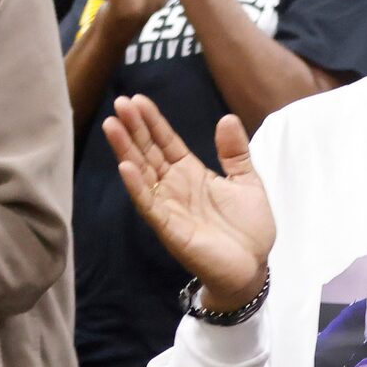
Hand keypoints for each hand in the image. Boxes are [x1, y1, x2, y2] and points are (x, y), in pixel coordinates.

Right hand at [103, 98, 273, 306]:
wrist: (253, 267)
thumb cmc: (248, 227)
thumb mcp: (246, 181)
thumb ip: (235, 152)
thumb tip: (227, 117)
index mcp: (192, 173)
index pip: (166, 142)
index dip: (152, 122)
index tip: (136, 100)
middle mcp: (175, 187)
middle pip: (149, 152)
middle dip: (133, 129)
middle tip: (119, 104)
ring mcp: (169, 207)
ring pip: (142, 174)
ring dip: (127, 151)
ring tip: (113, 126)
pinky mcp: (170, 228)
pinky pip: (149, 205)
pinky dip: (137, 186)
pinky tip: (125, 167)